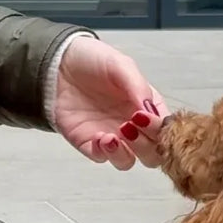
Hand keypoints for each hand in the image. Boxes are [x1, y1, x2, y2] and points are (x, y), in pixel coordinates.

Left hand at [53, 35, 168, 170]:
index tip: (145, 117)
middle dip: (147, 146)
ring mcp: (111, 137)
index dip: (160, 131)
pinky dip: (103, 153)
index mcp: (147, 108)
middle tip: (131, 127)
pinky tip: (100, 137)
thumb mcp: (121, 65)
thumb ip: (138, 86)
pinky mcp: (88, 143)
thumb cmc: (93, 60)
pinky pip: (101, 158)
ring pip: (128, 162)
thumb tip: (150, 112)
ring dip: (125, 154)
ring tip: (115, 136)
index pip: (165, 131)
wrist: (58, 62)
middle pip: (152, 154)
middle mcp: (133, 127)